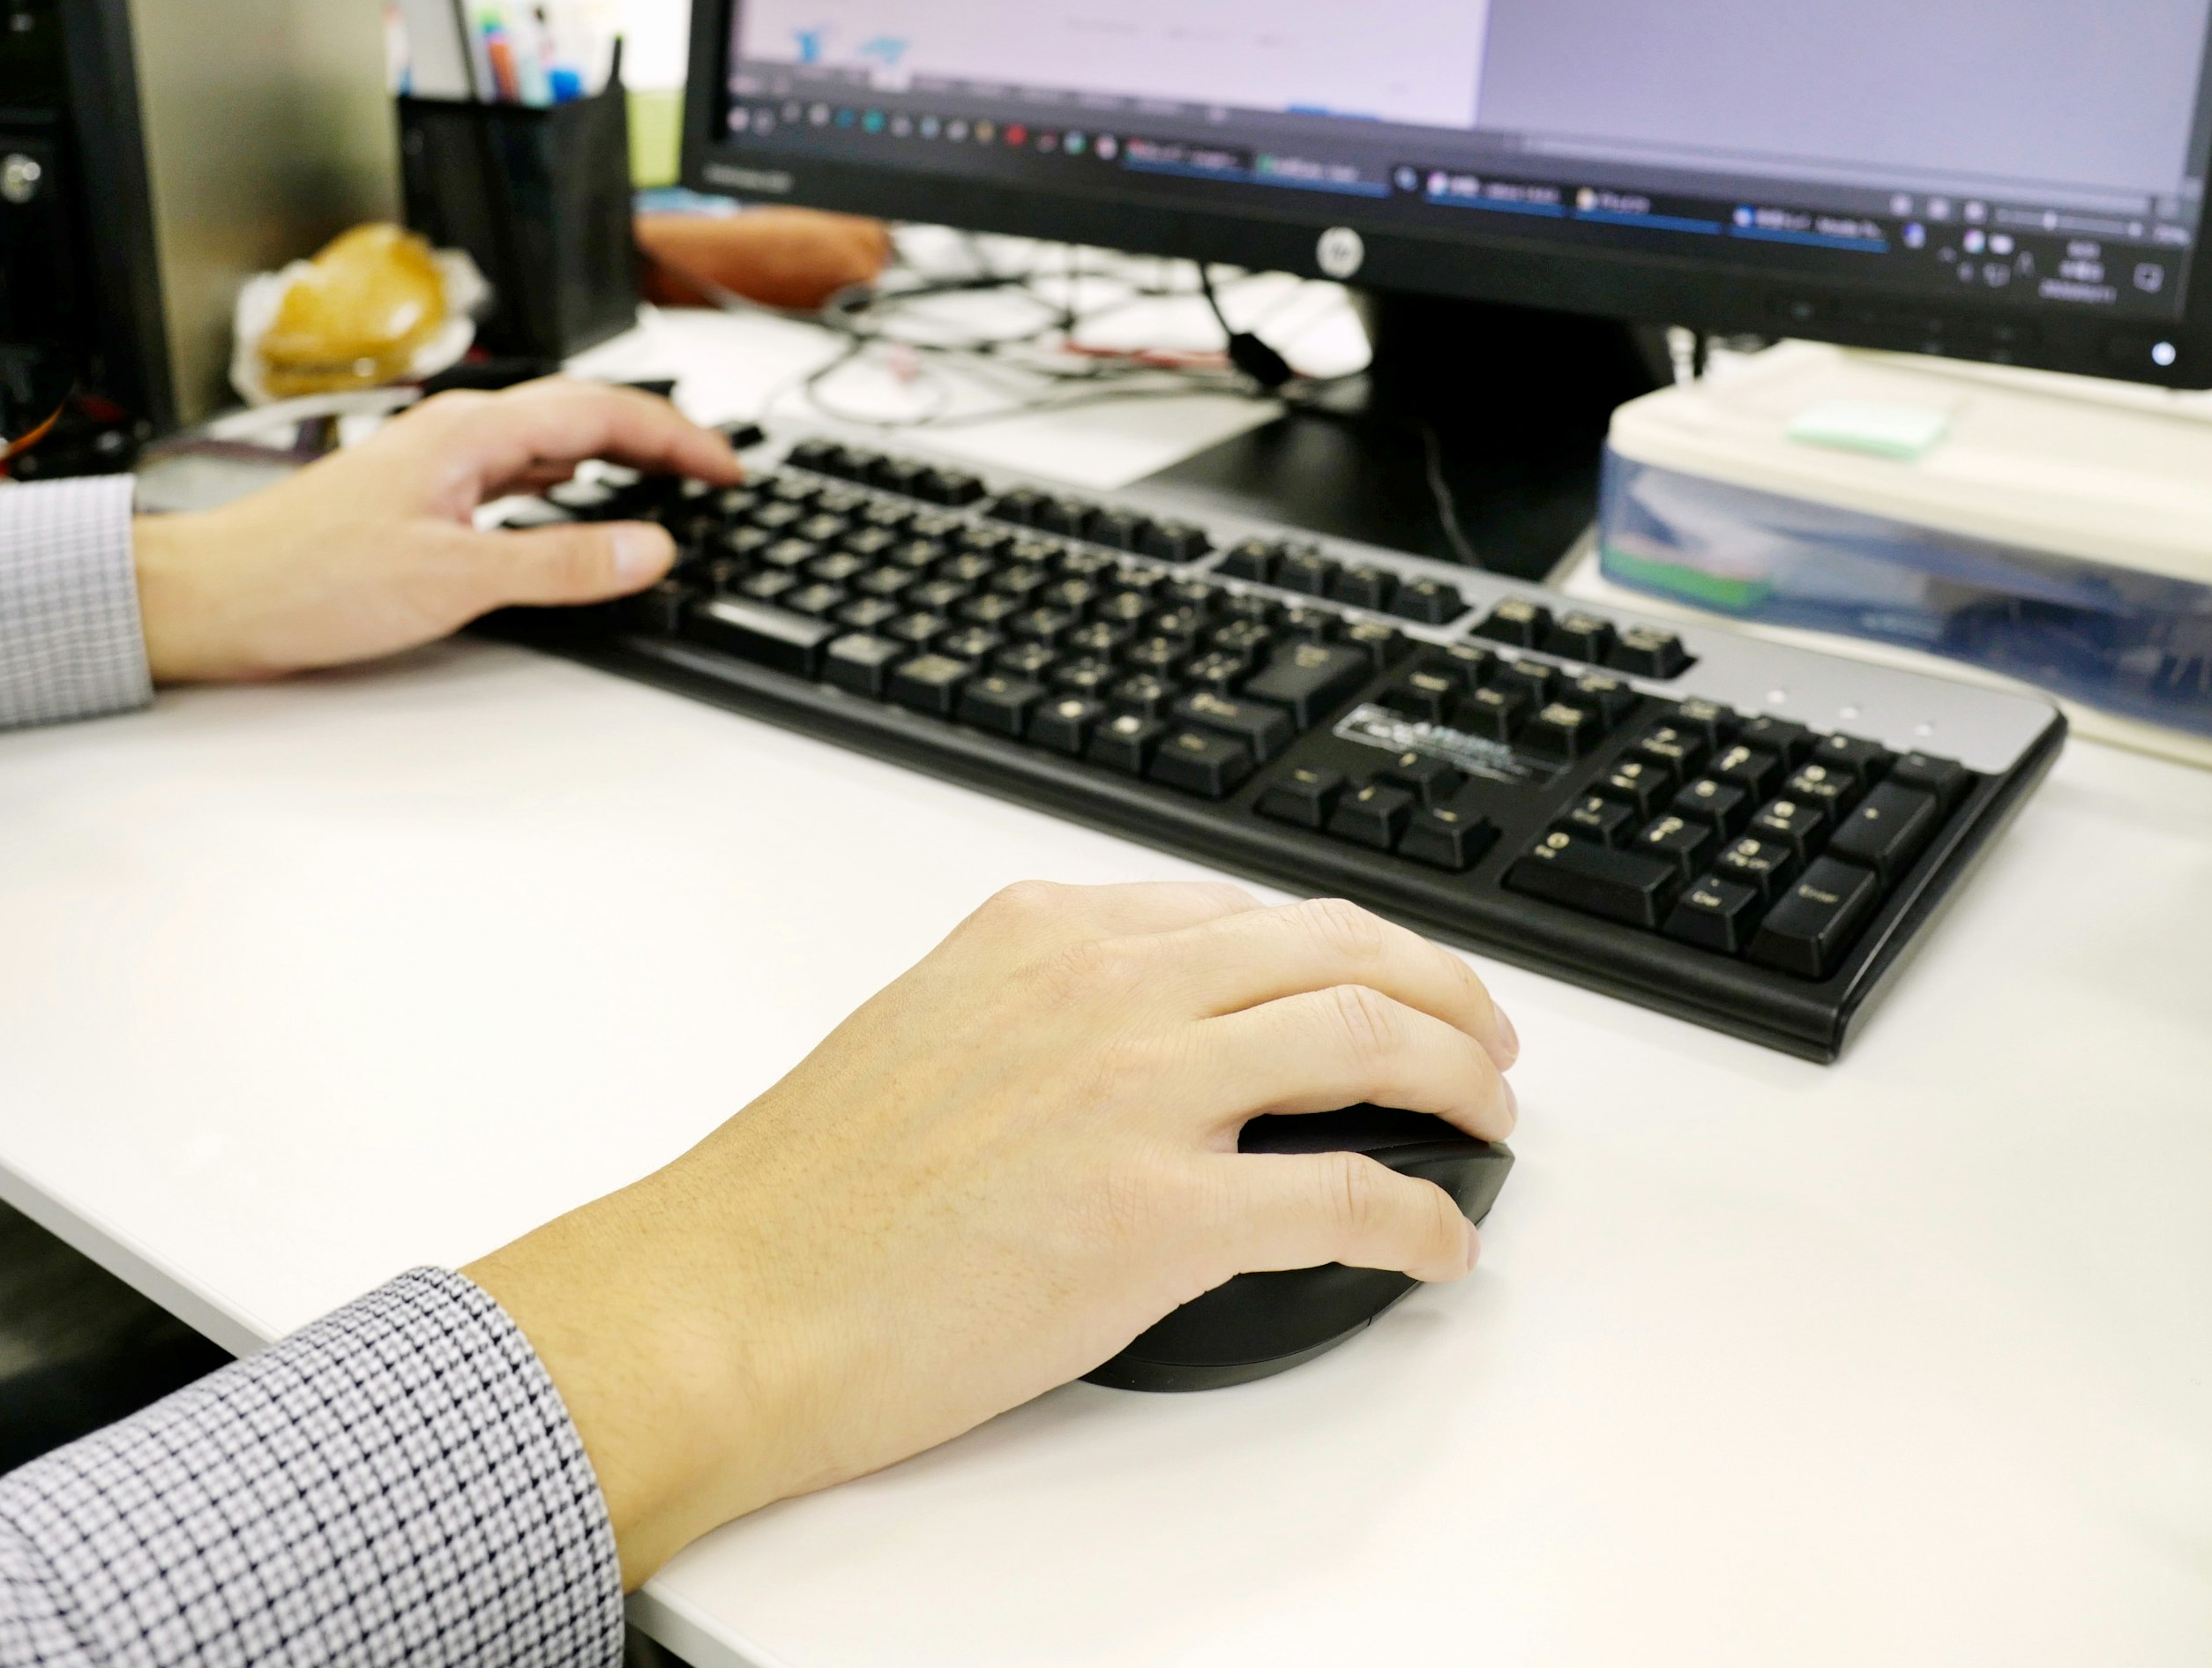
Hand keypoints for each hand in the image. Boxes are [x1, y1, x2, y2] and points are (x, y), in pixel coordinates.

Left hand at [130, 378, 738, 682]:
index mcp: (471, 433)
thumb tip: (650, 547)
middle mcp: (455, 433)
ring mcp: (435, 461)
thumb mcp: (452, 579)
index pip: (603, 413)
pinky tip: (572, 504)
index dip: (676, 437)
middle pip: (581, 413)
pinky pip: (513, 470)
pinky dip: (565, 481)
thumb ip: (560, 564)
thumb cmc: (306, 580)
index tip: (725, 470)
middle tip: (712, 474)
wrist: (214, 597)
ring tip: (664, 481)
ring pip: (547, 439)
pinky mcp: (418, 495)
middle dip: (657, 438)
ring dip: (613, 454)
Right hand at [464, 880, 1519, 1581]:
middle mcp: (1108, 986)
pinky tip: (1439, 1245)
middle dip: (1443, 990)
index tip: (1388, 979)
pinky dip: (1420, 1217)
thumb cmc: (798, 1197)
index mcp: (1048, 932)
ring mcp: (1140, 1095)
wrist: (726, 1300)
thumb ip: (1044, 1006)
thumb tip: (1141, 1037)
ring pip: (1368, 1037)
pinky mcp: (1159, 1218)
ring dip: (1457, 1076)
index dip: (1351, 946)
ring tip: (1486, 1120)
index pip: (1250, 911)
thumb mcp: (927, 1027)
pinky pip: (1348, 1196)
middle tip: (1483, 1041)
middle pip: (1341, 949)